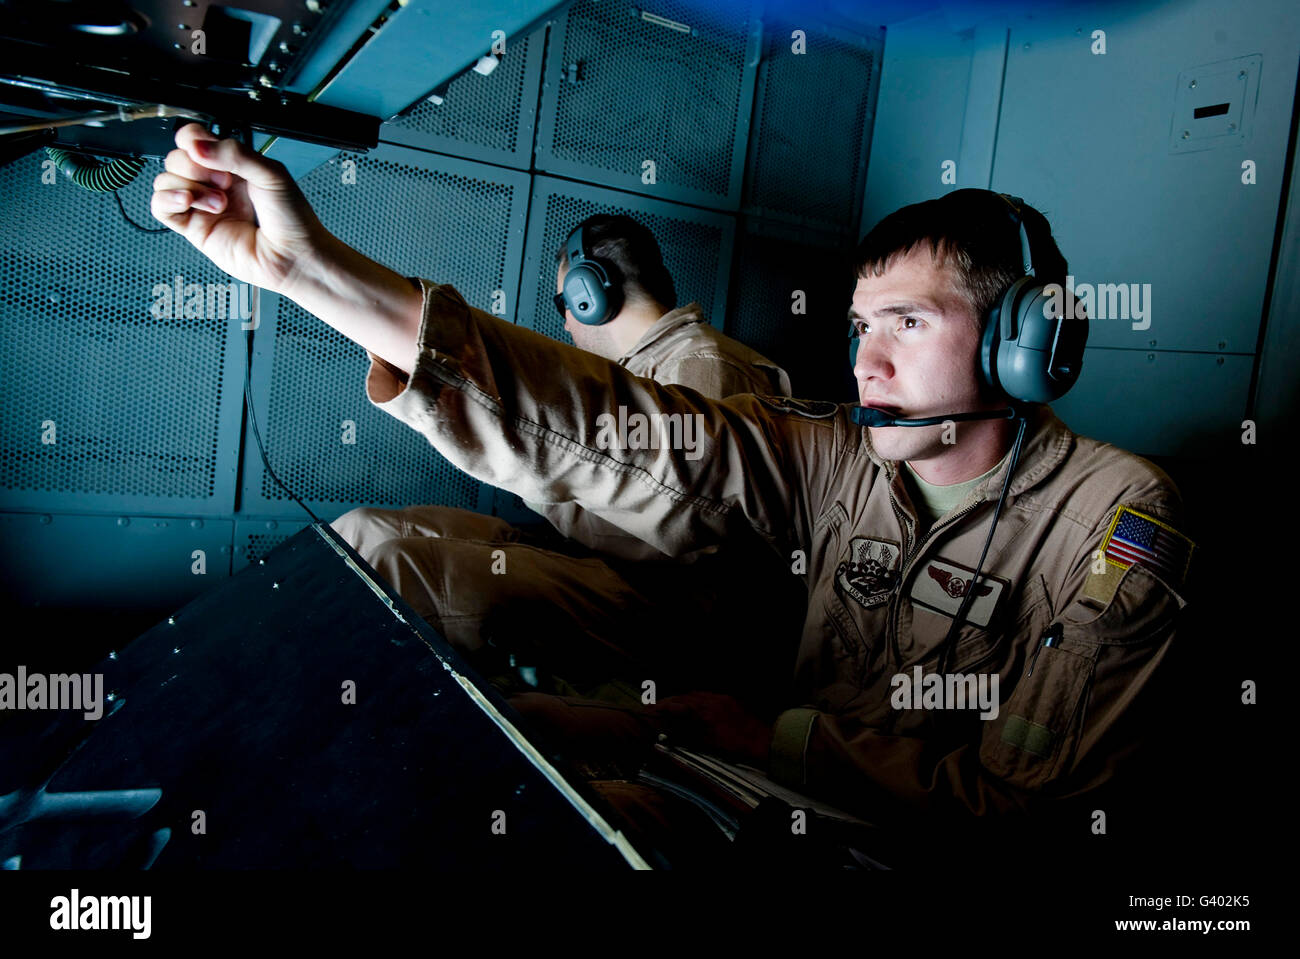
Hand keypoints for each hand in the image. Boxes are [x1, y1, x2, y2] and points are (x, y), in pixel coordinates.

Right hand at [150, 122, 331, 295]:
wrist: (294, 256)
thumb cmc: (291, 219)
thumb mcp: (271, 173)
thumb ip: (235, 154)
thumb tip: (197, 146)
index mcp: (231, 164)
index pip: (192, 138)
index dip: (193, 139)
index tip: (209, 150)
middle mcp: (213, 183)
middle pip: (176, 158)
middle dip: (196, 167)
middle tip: (226, 183)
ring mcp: (202, 206)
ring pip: (165, 180)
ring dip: (189, 186)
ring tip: (220, 203)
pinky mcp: (195, 229)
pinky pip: (161, 208)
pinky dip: (167, 199)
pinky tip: (187, 202)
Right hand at [656, 691, 771, 767]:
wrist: (762, 741)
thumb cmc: (735, 746)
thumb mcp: (708, 744)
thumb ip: (688, 735)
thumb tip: (670, 733)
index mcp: (705, 709)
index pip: (678, 703)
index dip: (662, 706)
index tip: (649, 708)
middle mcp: (712, 699)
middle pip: (686, 696)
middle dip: (670, 701)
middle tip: (658, 706)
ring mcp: (722, 699)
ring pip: (697, 695)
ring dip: (684, 700)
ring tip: (673, 707)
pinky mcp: (730, 701)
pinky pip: (708, 696)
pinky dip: (697, 701)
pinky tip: (695, 709)